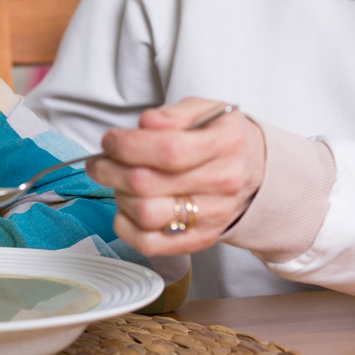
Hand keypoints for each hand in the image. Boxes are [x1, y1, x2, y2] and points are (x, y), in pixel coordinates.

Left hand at [86, 97, 264, 255]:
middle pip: (148, 184)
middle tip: (101, 161)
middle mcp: (222, 182)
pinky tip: (126, 207)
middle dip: (110, 169)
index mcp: (225, 144)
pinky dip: (125, 226)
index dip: (127, 145)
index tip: (110, 140)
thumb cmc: (221, 138)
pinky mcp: (199, 240)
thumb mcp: (205, 110)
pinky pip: (150, 244)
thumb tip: (147, 123)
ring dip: (118, 195)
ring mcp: (212, 216)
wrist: (253, 171)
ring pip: (146, 215)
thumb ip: (174, 113)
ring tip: (117, 182)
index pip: (168, 150)